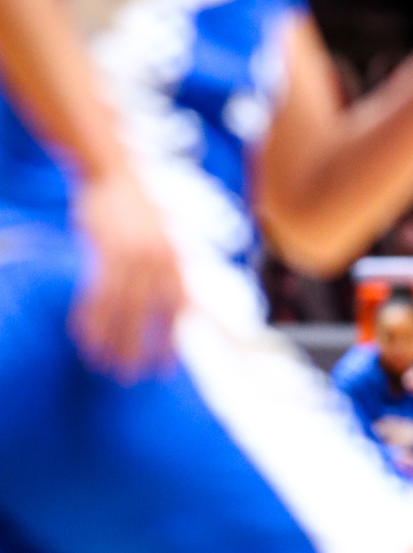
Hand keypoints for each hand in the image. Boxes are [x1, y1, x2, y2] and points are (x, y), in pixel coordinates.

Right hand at [69, 171, 185, 382]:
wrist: (116, 173)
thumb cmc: (142, 213)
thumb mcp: (168, 241)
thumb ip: (175, 274)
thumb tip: (188, 311)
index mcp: (177, 263)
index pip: (177, 315)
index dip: (169, 345)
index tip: (162, 372)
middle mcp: (159, 262)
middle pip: (147, 318)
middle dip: (137, 351)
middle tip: (128, 378)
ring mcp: (132, 256)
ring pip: (119, 310)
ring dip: (109, 340)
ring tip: (102, 364)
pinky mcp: (106, 250)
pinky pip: (97, 293)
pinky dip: (90, 318)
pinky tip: (84, 337)